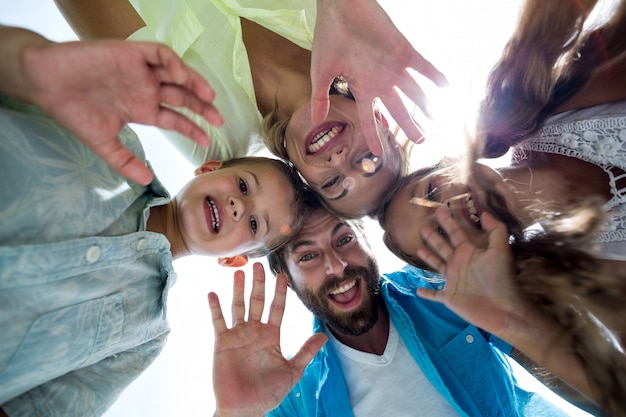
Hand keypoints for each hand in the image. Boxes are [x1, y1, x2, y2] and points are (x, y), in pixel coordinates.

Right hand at [17, 35, 222, 184]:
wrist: (46, 84)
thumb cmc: (72, 111)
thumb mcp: (104, 143)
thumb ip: (125, 161)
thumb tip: (148, 181)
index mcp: (141, 108)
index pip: (174, 118)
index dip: (191, 128)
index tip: (207, 140)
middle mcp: (145, 89)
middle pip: (182, 96)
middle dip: (201, 107)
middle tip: (218, 120)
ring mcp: (140, 71)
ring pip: (176, 74)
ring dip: (194, 83)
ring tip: (208, 98)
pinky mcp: (130, 53)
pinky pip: (159, 53)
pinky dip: (173, 63)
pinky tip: (180, 76)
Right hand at [208, 263, 326, 416]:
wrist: (244, 408)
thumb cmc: (268, 393)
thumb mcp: (292, 372)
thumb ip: (305, 352)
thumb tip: (324, 337)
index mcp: (271, 336)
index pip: (277, 308)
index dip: (280, 292)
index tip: (282, 275)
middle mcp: (255, 331)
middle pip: (257, 302)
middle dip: (259, 284)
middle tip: (258, 265)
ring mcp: (238, 335)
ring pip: (238, 306)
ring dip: (238, 290)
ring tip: (238, 272)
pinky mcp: (222, 342)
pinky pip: (218, 321)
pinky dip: (215, 308)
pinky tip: (213, 293)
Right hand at [310, 0, 447, 154]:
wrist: (340, 9)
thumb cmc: (328, 38)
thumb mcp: (320, 73)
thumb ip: (320, 97)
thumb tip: (314, 120)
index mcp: (362, 87)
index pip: (369, 117)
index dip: (373, 135)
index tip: (377, 153)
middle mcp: (380, 81)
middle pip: (399, 109)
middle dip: (410, 126)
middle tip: (422, 141)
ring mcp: (394, 68)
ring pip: (414, 92)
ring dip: (426, 106)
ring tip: (436, 119)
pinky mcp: (404, 51)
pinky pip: (424, 67)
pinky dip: (435, 77)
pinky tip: (446, 87)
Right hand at [415, 208, 522, 336]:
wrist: (501, 309)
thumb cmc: (499, 279)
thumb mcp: (500, 251)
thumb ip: (496, 230)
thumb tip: (485, 213)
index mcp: (469, 252)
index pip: (456, 232)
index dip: (448, 221)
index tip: (439, 209)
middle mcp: (459, 263)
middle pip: (443, 246)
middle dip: (433, 236)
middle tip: (423, 226)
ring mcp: (453, 280)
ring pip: (437, 265)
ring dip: (428, 257)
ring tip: (417, 248)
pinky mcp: (449, 297)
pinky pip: (435, 294)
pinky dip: (427, 292)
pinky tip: (418, 290)